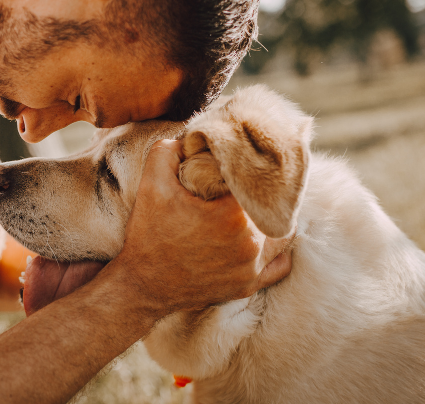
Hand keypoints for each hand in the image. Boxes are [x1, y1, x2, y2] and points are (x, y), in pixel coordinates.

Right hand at [115, 139, 292, 314]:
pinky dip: (275, 249)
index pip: (257, 181)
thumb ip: (169, 151)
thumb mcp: (152, 185)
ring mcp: (252, 268)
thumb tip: (190, 139)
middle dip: (260, 194)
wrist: (141, 286)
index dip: (248, 170)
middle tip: (244, 186)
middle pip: (273, 206)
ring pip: (283, 234)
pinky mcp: (248, 286)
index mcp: (233, 216)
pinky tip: (260, 237)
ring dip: (271, 219)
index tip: (237, 166)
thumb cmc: (148, 236)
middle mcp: (251, 244)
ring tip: (253, 209)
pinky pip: (280, 264)